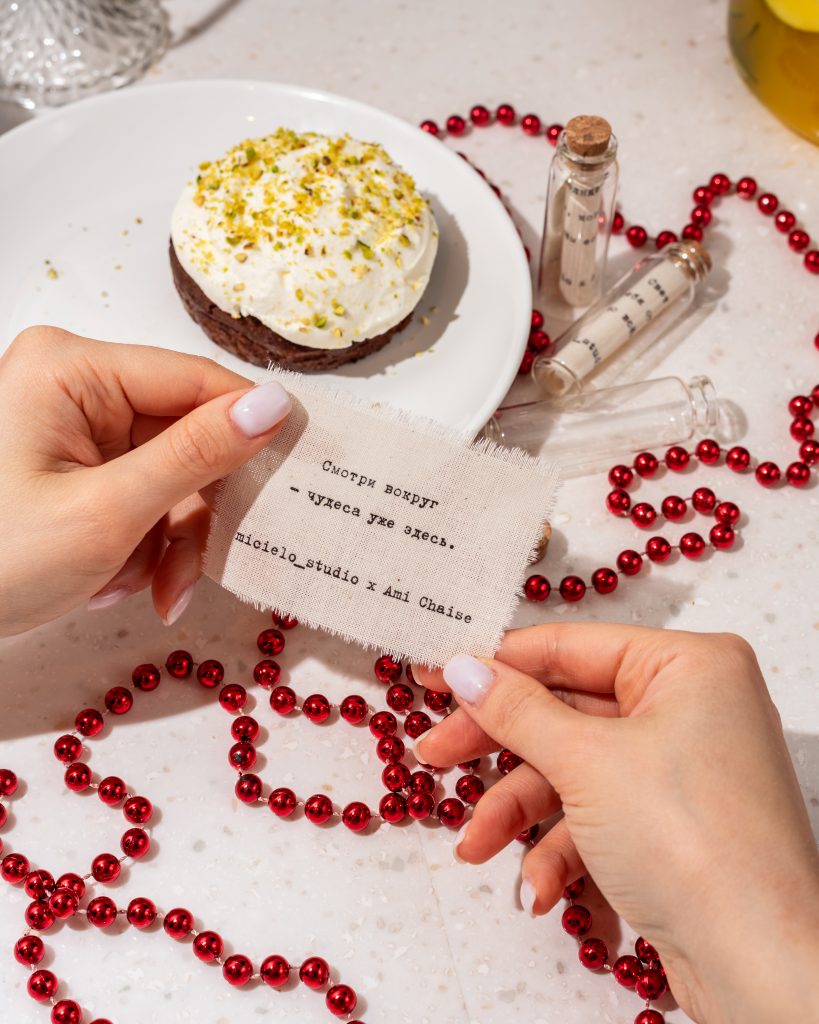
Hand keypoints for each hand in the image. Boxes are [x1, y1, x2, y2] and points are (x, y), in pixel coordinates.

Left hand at [0, 326, 290, 635]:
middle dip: (192, 515)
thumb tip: (274, 406)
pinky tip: (115, 584)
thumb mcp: (108, 513)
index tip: (295, 476)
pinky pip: (143, 497)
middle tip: (195, 572)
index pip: (195, 381)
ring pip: (171, 478)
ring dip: (168, 542)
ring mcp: (75, 428)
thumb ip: (197, 455)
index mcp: (72, 368)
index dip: (250, 430)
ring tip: (146, 591)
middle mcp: (76, 385)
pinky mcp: (77, 466)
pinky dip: (143, 546)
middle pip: (187, 438)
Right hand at [413, 625, 818, 1023]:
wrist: (760, 966)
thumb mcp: (586, 761)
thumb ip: (517, 710)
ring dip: (520, 813)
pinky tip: (541, 888)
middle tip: (435, 754)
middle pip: (566, 711)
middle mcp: (689, 707)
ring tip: (476, 845)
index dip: (497, 662)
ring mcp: (680, 768)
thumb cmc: (695, 843)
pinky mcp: (670, 823)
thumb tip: (465, 668)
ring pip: (574, 770)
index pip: (571, 647)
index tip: (437, 673)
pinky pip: (597, 815)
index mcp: (688, 665)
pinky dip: (561, 849)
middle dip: (499, 747)